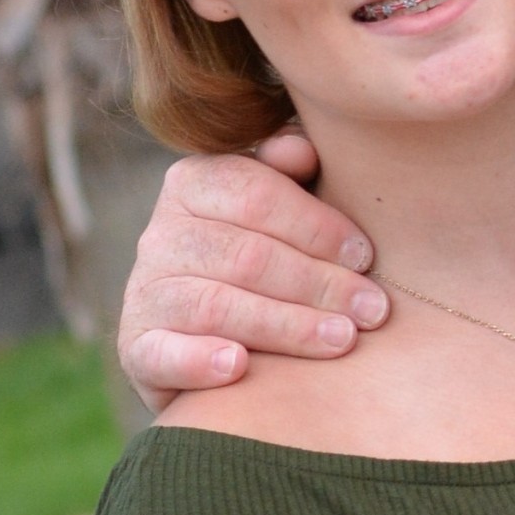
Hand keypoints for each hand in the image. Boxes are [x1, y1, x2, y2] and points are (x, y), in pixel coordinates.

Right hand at [116, 132, 386, 407]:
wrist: (228, 341)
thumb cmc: (275, 259)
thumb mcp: (286, 208)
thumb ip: (293, 173)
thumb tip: (300, 148)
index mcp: (193, 184)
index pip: (255, 195)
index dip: (316, 226)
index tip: (366, 257)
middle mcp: (161, 235)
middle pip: (245, 254)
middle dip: (318, 283)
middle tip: (374, 310)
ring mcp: (145, 294)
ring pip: (216, 305)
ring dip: (286, 325)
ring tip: (342, 340)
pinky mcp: (140, 350)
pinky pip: (163, 354)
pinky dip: (198, 360)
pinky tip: (238, 366)